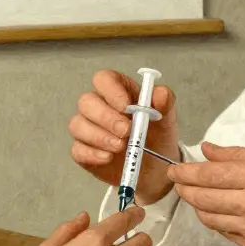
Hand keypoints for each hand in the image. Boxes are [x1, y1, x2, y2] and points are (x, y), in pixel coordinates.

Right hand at [70, 70, 179, 204]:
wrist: (156, 166)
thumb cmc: (157, 135)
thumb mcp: (166, 119)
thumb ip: (165, 103)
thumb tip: (161, 93)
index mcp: (118, 91)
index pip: (104, 79)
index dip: (111, 90)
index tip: (126, 106)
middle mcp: (99, 106)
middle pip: (86, 101)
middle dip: (105, 117)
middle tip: (126, 131)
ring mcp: (89, 128)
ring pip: (78, 125)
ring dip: (99, 136)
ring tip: (120, 147)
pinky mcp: (84, 150)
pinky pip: (77, 149)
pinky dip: (92, 154)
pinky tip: (108, 158)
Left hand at [167, 142, 244, 245]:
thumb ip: (236, 155)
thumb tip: (205, 150)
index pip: (209, 174)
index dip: (186, 172)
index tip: (173, 169)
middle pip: (202, 198)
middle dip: (184, 188)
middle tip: (178, 181)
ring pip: (208, 217)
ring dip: (196, 205)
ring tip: (196, 194)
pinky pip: (222, 231)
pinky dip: (214, 219)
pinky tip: (217, 210)